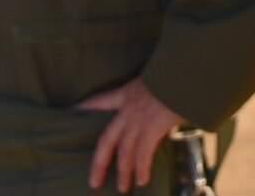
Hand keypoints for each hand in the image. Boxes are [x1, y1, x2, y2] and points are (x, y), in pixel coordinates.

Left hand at [77, 76, 182, 192]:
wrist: (184, 70)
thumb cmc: (175, 73)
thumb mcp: (156, 81)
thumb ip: (153, 96)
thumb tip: (163, 106)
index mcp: (126, 93)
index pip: (99, 101)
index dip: (84, 108)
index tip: (70, 113)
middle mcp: (128, 109)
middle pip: (106, 140)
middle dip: (99, 163)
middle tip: (93, 181)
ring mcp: (138, 120)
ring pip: (124, 152)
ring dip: (124, 172)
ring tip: (123, 187)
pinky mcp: (151, 128)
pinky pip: (142, 155)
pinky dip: (142, 169)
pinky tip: (142, 180)